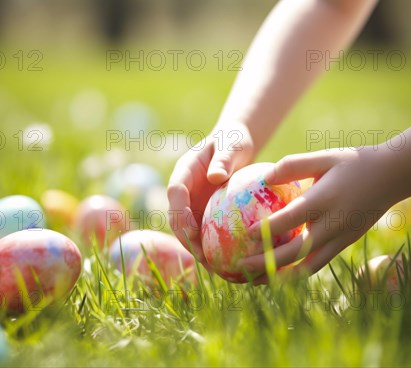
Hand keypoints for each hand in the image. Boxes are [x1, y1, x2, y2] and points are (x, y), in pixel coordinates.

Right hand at [167, 122, 254, 264]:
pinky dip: (212, 248)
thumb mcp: (231, 145)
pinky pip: (205, 233)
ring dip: (198, 249)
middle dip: (186, 239)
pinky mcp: (203, 214)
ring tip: (215, 268)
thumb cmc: (233, 141)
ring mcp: (192, 204)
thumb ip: (224, 159)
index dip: (179, 212)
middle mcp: (184, 191)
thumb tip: (216, 177)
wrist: (235, 146)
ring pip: (188, 231)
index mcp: (184, 172)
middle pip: (177, 218)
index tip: (191, 230)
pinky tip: (229, 264)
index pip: (175, 192)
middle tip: (203, 257)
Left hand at [239, 146, 404, 282]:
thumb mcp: (324, 157)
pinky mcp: (346, 243)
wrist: (395, 176)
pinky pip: (318, 262)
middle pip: (296, 251)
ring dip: (280, 276)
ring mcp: (342, 238)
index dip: (268, 229)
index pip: (292, 219)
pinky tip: (278, 272)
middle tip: (240, 264)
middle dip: (267, 262)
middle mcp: (334, 224)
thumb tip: (263, 177)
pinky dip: (297, 271)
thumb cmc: (354, 162)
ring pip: (308, 266)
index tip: (245, 235)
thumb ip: (294, 165)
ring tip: (255, 279)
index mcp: (325, 200)